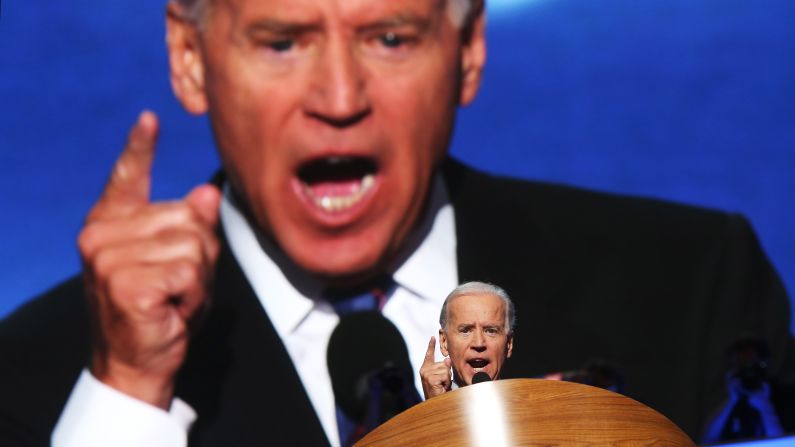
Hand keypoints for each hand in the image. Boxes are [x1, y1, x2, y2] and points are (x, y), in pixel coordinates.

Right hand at [79, 111, 220, 408]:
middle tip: (177, 284)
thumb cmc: (160, 308)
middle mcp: (101, 234)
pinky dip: (194, 294)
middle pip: (187, 217)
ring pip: (193, 244)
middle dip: (199, 254)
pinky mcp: (125, 282)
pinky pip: (189, 271)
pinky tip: (172, 308)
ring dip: (198, 277)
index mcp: (111, 223)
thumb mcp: (180, 261)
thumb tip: (207, 194)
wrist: (138, 361)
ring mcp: (108, 258)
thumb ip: (190, 226)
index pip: (127, 177)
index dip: (139, 148)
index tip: (150, 119)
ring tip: (174, 297)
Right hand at [419, 336, 451, 399]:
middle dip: (447, 373)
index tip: (433, 337)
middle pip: (443, 363)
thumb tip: (447, 360)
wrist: (436, 404)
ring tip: (442, 386)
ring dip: (447, 379)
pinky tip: (441, 388)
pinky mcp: (430, 378)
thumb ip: (444, 367)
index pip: (429, 354)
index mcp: (426, 368)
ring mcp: (426, 374)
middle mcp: (424, 370)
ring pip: (445, 369)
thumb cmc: (440, 391)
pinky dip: (446, 382)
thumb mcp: (443, 377)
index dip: (431, 345)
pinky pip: (445, 375)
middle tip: (442, 384)